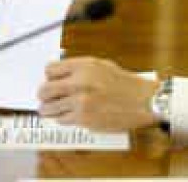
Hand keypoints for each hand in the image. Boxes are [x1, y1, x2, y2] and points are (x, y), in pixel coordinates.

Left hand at [38, 57, 158, 130]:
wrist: (143, 101)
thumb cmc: (126, 84)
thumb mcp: (103, 66)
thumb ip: (81, 70)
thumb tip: (60, 76)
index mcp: (84, 66)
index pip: (50, 70)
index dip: (51, 77)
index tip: (53, 81)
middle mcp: (79, 82)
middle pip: (44, 90)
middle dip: (45, 95)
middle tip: (50, 98)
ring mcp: (79, 101)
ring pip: (48, 108)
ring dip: (51, 110)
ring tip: (59, 109)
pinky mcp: (82, 118)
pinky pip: (61, 120)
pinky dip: (65, 119)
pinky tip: (75, 115)